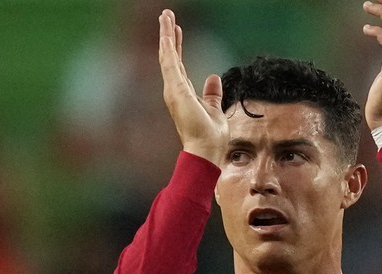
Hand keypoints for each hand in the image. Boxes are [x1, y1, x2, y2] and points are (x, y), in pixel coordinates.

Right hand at [158, 9, 226, 164]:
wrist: (206, 151)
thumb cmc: (210, 136)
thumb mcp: (215, 109)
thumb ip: (212, 94)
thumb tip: (213, 77)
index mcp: (184, 93)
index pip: (179, 64)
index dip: (178, 46)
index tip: (177, 30)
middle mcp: (175, 89)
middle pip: (170, 56)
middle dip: (168, 35)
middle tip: (166, 15)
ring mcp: (174, 89)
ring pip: (168, 55)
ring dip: (166, 35)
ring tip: (165, 16)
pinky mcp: (177, 90)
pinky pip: (171, 64)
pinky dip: (169, 48)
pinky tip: (168, 33)